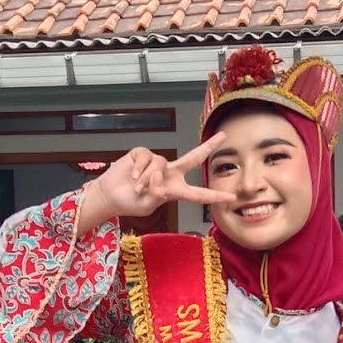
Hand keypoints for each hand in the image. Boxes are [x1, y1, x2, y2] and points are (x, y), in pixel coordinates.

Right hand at [86, 134, 235, 219]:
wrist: (111, 194)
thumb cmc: (130, 203)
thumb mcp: (147, 206)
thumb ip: (157, 195)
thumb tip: (160, 180)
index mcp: (175, 190)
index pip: (198, 194)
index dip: (214, 196)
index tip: (231, 198)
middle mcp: (170, 173)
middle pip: (193, 158)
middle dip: (208, 146)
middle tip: (223, 136)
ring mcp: (157, 162)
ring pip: (159, 165)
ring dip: (146, 179)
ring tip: (137, 187)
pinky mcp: (143, 154)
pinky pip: (145, 158)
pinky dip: (138, 169)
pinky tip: (132, 176)